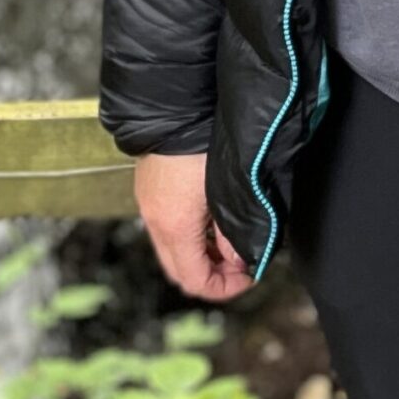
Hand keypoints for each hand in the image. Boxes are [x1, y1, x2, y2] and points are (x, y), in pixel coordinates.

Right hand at [134, 152, 254, 300]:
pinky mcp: (150, 192)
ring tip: (231, 244)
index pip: (193, 280)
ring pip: (173, 250)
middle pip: (179, 271)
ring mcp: (149, 206)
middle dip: (212, 276)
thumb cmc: (203, 146)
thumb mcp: (228, 191)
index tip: (249, 276)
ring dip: (201, 256)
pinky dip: (190, 237)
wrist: (175, 110)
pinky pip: (167, 229)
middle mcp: (156, 222)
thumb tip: (240, 260)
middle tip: (241, 264)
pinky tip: (213, 223)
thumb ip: (234, 231)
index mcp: (175, 227)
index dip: (223, 288)